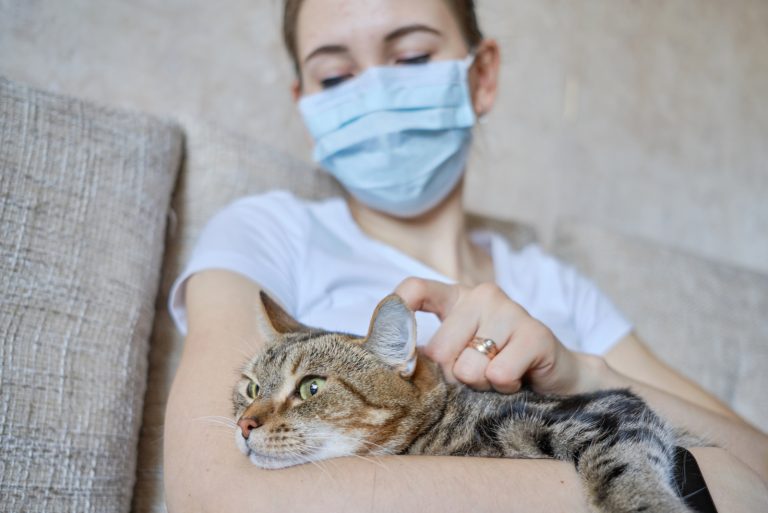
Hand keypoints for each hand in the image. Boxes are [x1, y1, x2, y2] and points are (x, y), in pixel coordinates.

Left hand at [395, 277, 607, 394]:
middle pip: (437, 349)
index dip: (395, 313)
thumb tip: (389, 364)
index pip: (416, 288)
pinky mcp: (535, 333)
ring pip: (467, 367)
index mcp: (456, 297)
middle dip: (451, 377)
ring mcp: (510, 310)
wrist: (555, 377)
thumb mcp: (456, 356)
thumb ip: (427, 355)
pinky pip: (498, 374)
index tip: (390, 348)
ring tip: (499, 375)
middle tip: (475, 375)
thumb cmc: (496, 365)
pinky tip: (518, 378)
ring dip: (481, 385)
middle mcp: (481, 295)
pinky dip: (505, 388)